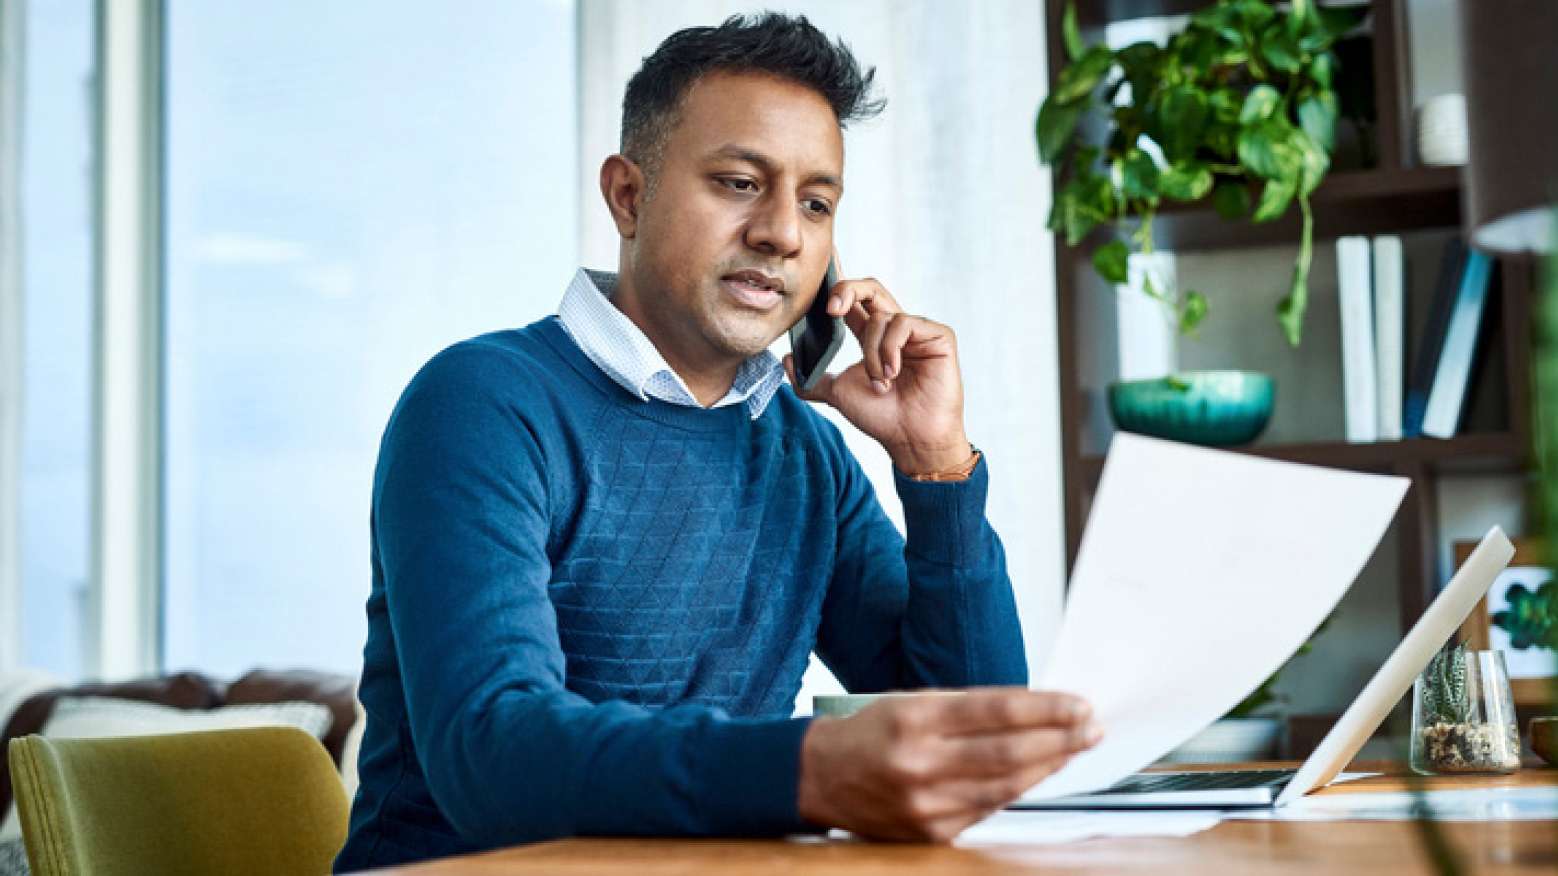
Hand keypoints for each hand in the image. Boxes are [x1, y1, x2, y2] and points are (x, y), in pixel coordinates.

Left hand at [783, 270, 969, 475]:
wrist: (911, 440)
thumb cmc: (882, 417)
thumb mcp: (838, 394)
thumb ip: (811, 378)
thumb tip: (785, 360)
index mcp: (872, 337)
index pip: (854, 301)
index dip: (837, 291)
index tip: (822, 307)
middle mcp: (894, 329)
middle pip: (870, 288)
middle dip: (847, 290)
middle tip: (832, 310)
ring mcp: (918, 332)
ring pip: (881, 317)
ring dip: (871, 352)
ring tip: (880, 382)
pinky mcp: (938, 336)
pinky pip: (904, 324)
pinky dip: (890, 350)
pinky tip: (893, 373)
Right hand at [796, 688, 1102, 842]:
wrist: (820, 777)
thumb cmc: (871, 732)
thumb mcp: (912, 702)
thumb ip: (969, 709)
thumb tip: (1036, 712)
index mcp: (914, 719)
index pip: (997, 711)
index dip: (1046, 708)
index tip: (1080, 704)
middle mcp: (920, 763)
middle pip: (1009, 752)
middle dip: (1060, 738)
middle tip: (1092, 727)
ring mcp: (925, 803)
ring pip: (1005, 785)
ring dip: (1049, 766)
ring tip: (1075, 748)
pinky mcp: (930, 832)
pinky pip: (988, 809)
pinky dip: (1017, 789)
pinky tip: (1038, 774)